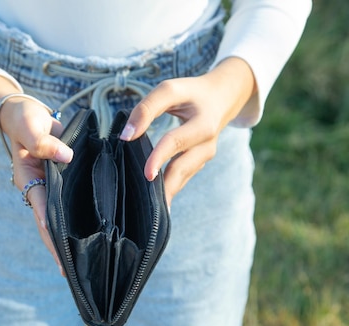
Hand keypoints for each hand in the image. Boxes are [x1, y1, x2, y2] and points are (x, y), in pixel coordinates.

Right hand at [0, 97, 71, 275]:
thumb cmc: (26, 120)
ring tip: (80, 266)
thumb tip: (67, 157)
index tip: (58, 244)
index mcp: (28, 179)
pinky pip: (68, 209)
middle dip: (57, 247)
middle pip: (48, 224)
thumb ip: (44, 141)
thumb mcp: (30, 125)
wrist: (28, 116)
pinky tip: (88, 240)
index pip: (40, 205)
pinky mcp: (61, 186)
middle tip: (69, 272)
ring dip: (66, 242)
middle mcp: (37, 190)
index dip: (49, 223)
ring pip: (58, 221)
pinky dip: (75, 224)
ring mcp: (49, 190)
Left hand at [120, 57, 255, 206]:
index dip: (159, 157)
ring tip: (148, 213)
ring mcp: (204, 157)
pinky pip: (182, 179)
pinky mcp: (198, 164)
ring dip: (166, 193)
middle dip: (165, 188)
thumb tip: (126, 136)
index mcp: (203, 124)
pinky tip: (155, 202)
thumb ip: (146, 109)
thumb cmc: (191, 93)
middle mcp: (207, 145)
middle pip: (182, 169)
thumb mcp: (170, 90)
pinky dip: (168, 188)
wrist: (222, 99)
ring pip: (182, 179)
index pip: (176, 142)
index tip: (146, 174)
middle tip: (147, 209)